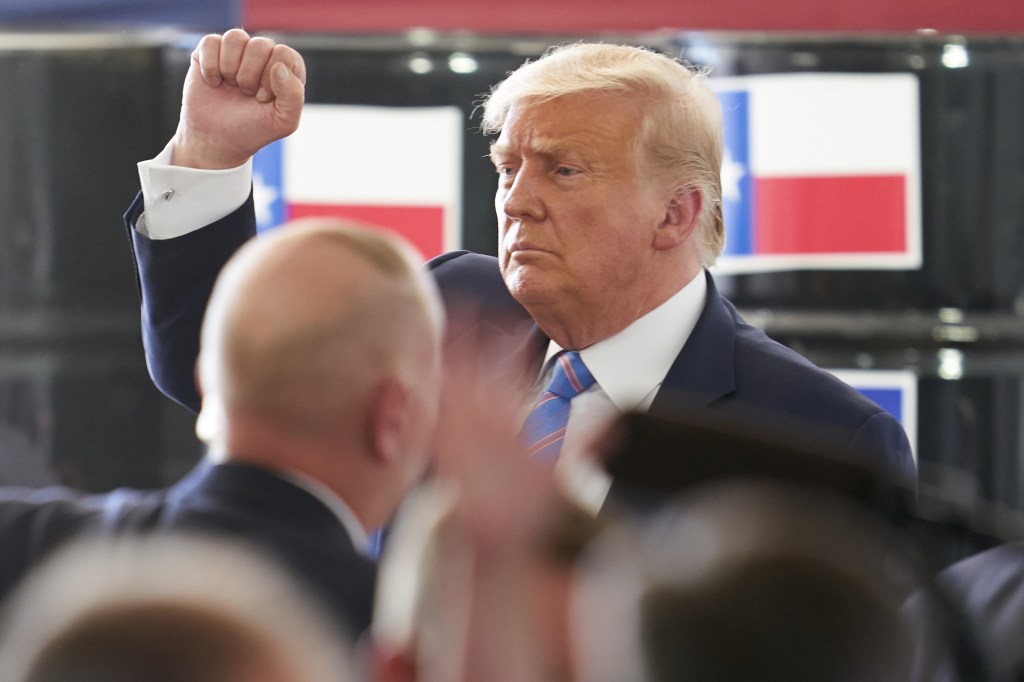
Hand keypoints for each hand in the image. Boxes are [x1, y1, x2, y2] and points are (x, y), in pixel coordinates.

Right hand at [171, 29, 305, 169]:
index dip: (271, 79)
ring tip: (231, 86)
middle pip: (260, 45)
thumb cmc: (253, 129)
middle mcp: (264, 54)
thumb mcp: (283, 121)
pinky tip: (213, 82)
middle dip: (249, 76)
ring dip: (230, 69)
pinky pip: (211, 42)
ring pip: (236, 37)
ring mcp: (237, 50)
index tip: (262, 99)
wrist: (217, 139)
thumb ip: (293, 96)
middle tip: (245, 94)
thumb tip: (279, 67)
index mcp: (287, 68)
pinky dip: (210, 66)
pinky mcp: (211, 50)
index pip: (284, 54)